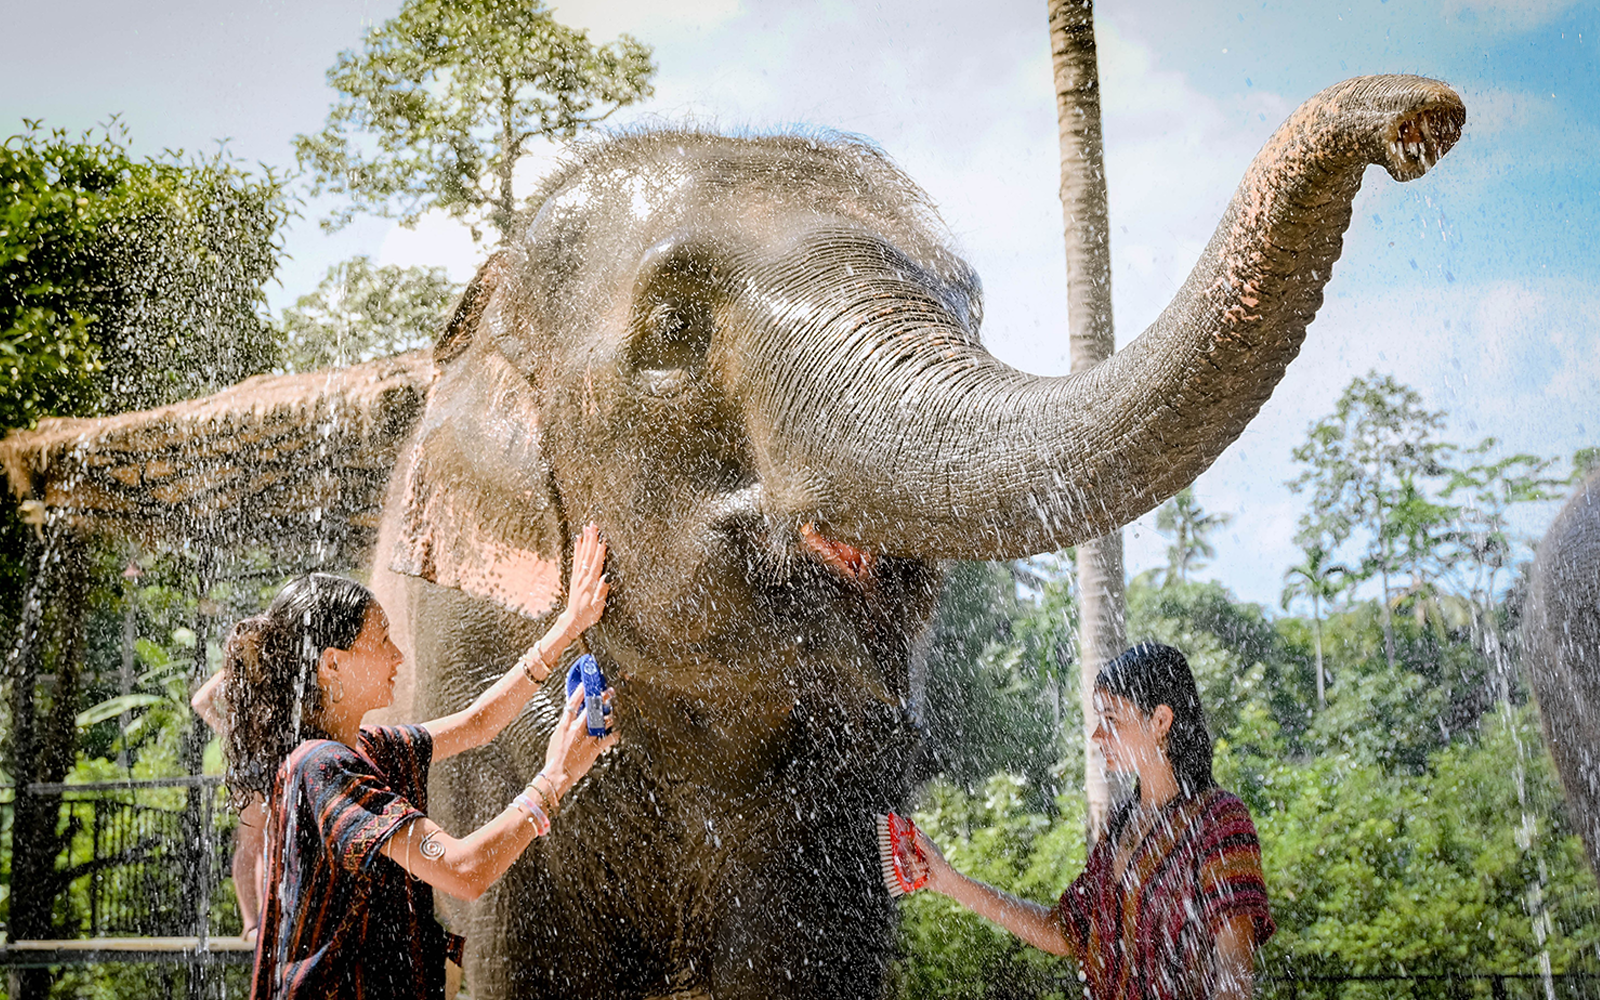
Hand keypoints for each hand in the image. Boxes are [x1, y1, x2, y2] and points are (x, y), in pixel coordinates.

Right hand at [542, 685, 618, 795]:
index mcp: (565, 725)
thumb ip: (566, 726)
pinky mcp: (594, 748)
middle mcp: (577, 729)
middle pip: (592, 708)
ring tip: (612, 715)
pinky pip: (610, 738)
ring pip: (604, 721)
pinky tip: (617, 732)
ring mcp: (587, 738)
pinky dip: (615, 735)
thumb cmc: (555, 757)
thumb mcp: (557, 737)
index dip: (581, 692)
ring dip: (610, 717)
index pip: (573, 703)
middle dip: (602, 698)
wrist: (557, 774)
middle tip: (609, 692)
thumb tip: (572, 718)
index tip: (587, 684)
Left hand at [554, 524, 608, 638]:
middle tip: (593, 526)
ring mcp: (577, 576)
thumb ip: (601, 592)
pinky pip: (576, 560)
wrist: (572, 620)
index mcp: (590, 584)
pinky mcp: (574, 577)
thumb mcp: (598, 607)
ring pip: (582, 555)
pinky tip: (578, 539)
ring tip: (587, 527)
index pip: (596, 564)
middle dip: (591, 540)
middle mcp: (583, 577)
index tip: (603, 539)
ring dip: (585, 540)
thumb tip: (606, 577)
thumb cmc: (588, 615)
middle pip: (588, 555)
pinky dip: (577, 549)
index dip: (600, 551)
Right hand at [909, 827, 954, 895]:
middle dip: (912, 858)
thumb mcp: (931, 852)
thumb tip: (915, 831)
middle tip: (919, 859)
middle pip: (905, 854)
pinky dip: (918, 875)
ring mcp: (915, 866)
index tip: (902, 840)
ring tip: (926, 869)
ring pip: (907, 865)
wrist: (944, 880)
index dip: (905, 839)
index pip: (910, 842)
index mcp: (921, 848)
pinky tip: (924, 876)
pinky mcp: (914, 875)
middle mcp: (916, 856)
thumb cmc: (940, 864)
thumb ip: (922, 843)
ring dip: (918, 868)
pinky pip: (910, 875)